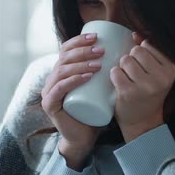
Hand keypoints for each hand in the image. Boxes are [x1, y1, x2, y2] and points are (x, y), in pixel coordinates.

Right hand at [41, 33, 104, 158]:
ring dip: (80, 64)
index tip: (96, 36)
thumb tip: (125, 51)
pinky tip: (86, 77)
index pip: (65, 49)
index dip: (79, 40)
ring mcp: (48, 92)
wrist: (83, 137)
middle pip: (64, 58)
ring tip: (98, 64)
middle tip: (101, 50)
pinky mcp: (50, 105)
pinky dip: (72, 81)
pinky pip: (59, 89)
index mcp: (61, 72)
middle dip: (83, 51)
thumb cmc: (92, 110)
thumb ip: (105, 72)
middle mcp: (52, 79)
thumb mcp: (98, 86)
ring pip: (61, 71)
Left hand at [110, 32, 174, 142]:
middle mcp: (162, 77)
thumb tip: (135, 33)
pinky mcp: (130, 93)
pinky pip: (115, 72)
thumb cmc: (148, 93)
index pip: (149, 44)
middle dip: (131, 58)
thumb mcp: (156, 72)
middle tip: (134, 74)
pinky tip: (120, 84)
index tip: (144, 66)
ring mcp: (146, 86)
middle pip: (137, 50)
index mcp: (172, 69)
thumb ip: (149, 52)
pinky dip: (114, 75)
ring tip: (128, 79)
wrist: (143, 122)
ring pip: (125, 60)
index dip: (142, 52)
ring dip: (122, 67)